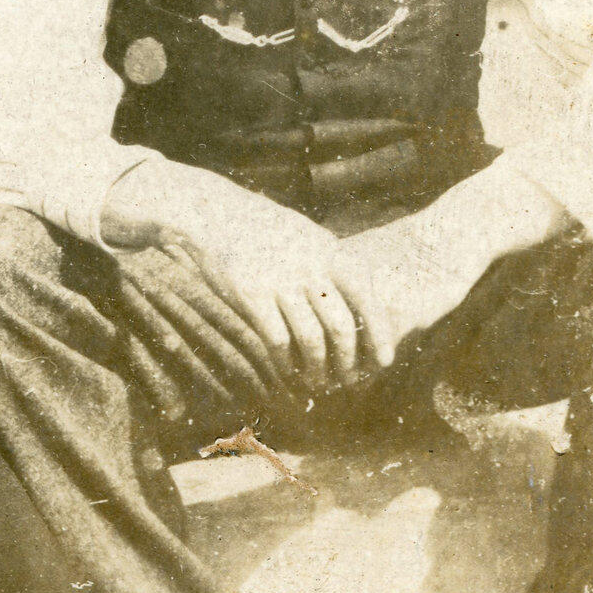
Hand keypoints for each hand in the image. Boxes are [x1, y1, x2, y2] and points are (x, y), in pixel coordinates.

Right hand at [104, 162, 362, 390]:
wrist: (209, 210)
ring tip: (317, 382)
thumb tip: (359, 293)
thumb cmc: (259, 224)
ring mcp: (278, 279)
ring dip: (318, 368)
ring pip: (311, 339)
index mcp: (327, 249)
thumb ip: (330, 259)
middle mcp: (308, 265)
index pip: (366, 298)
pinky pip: (277, 339)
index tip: (383, 361)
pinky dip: (285, 362)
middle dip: (348, 360)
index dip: (379, 333)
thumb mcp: (303, 232)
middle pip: (341, 326)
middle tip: (347, 380)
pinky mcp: (250, 293)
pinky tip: (285, 371)